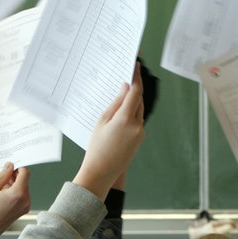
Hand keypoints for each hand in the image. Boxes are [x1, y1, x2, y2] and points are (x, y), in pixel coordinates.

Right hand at [0, 163, 30, 238]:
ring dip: (13, 185)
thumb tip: (9, 166)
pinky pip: (21, 197)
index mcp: (19, 193)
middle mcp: (25, 200)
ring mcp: (25, 207)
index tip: (10, 166)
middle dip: (13, 177)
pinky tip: (1, 194)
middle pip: (24, 181)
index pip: (25, 173)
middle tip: (0, 176)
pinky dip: (13, 193)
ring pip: (23, 188)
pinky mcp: (22, 211)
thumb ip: (2, 175)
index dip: (17, 168)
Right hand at [73, 62, 144, 199]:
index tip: (135, 67)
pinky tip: (122, 113)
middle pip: (139, 101)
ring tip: (122, 95)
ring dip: (132, 102)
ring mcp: (140, 133)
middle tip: (126, 78)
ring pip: (139, 111)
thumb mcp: (102, 121)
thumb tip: (125, 89)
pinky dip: (132, 114)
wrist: (101, 172)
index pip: (135, 92)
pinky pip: (137, 121)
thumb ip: (115, 103)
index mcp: (125, 119)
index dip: (136, 78)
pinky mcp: (140, 139)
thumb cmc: (97, 147)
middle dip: (134, 90)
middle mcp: (137, 125)